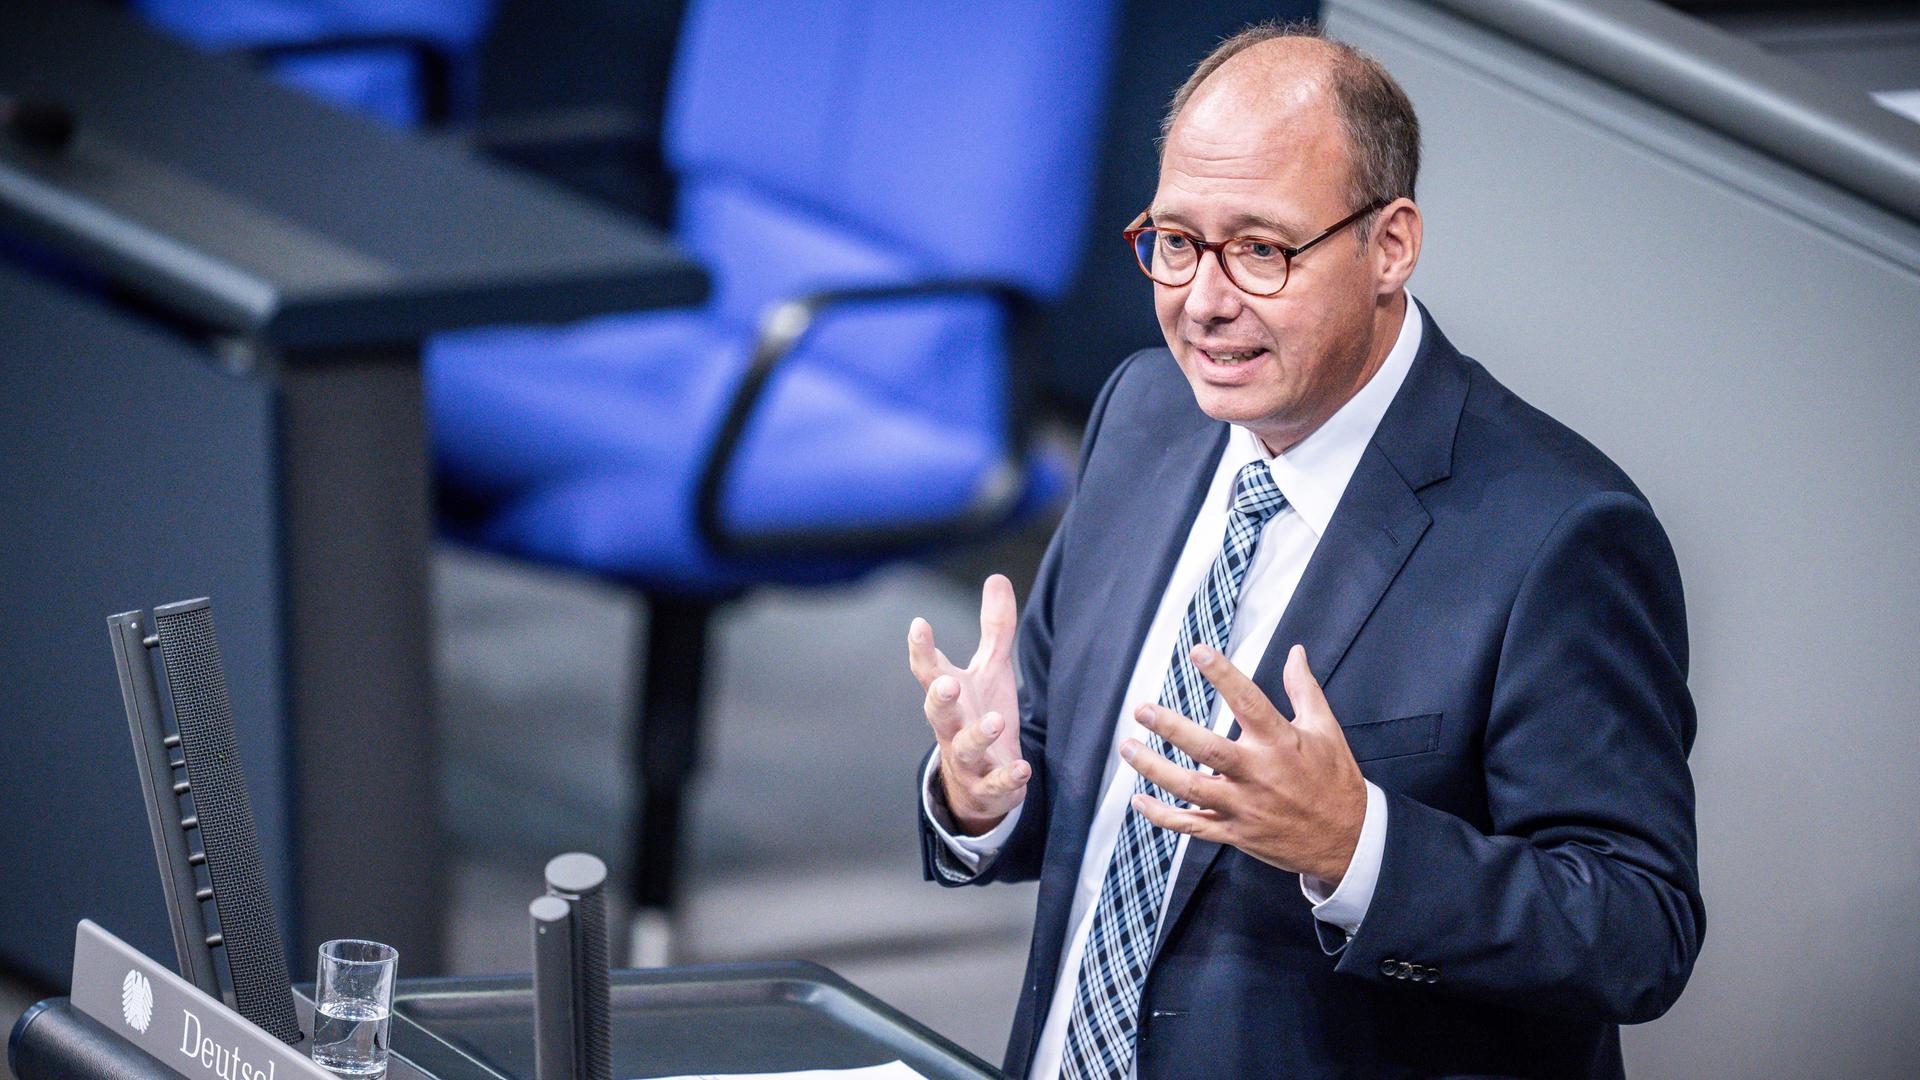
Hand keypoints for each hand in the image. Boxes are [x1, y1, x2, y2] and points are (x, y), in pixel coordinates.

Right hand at [909, 574, 1027, 834]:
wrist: (979, 784)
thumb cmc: (980, 716)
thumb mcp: (990, 671)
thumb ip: (994, 629)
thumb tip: (996, 577)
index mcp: (949, 695)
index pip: (928, 671)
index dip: (921, 649)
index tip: (918, 624)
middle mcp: (950, 726)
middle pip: (937, 712)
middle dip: (940, 698)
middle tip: (947, 683)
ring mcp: (966, 760)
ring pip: (964, 749)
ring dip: (978, 735)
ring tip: (994, 721)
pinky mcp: (988, 788)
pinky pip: (995, 785)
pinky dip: (1007, 779)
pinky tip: (1022, 769)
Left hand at [1123, 643, 1366, 883]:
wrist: (1348, 840)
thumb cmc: (1335, 779)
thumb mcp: (1326, 730)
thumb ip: (1304, 689)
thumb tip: (1295, 652)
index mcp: (1281, 742)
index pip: (1248, 701)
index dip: (1223, 674)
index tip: (1197, 651)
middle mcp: (1259, 774)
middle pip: (1208, 749)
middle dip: (1171, 729)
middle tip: (1142, 709)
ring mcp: (1244, 806)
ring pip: (1190, 788)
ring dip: (1154, 769)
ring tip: (1127, 747)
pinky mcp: (1235, 832)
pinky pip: (1192, 826)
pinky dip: (1162, 816)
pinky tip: (1139, 800)